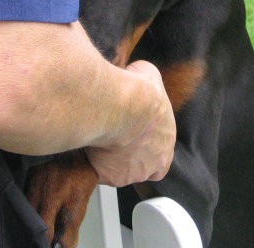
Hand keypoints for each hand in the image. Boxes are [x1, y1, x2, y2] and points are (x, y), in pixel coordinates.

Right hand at [85, 60, 175, 185]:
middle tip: (114, 137)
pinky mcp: (110, 176)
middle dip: (128, 155)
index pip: (161, 155)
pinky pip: (98, 172)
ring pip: (119, 171)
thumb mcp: (151, 77)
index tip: (135, 137)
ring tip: (98, 138)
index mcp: (166, 142)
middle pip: (140, 166)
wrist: (121, 106)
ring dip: (110, 159)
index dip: (148, 147)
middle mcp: (152, 163)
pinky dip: (92, 161)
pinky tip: (86, 144)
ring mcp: (131, 172)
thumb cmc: (140, 93)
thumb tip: (136, 77)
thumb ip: (146, 86)